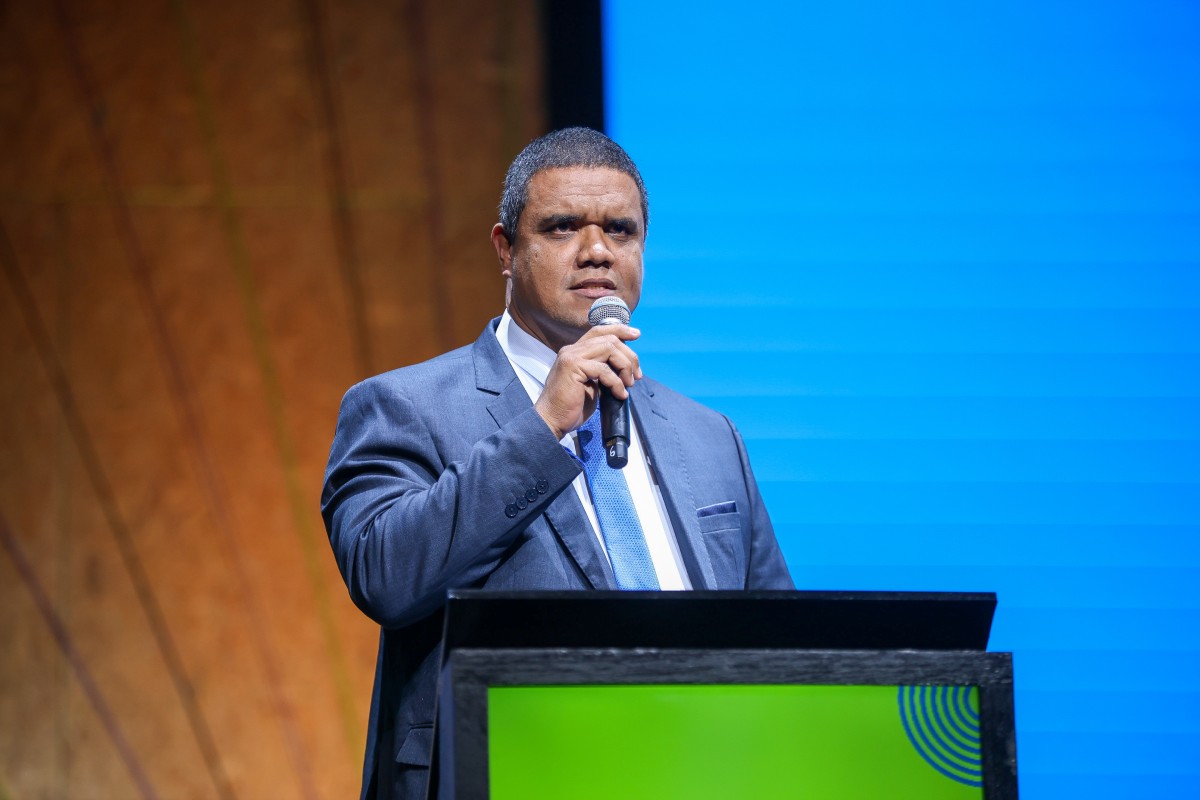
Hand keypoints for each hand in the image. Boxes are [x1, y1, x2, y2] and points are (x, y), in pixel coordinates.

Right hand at [535, 324, 642, 439]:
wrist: (552, 420)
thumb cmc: (571, 407)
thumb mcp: (591, 383)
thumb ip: (602, 370)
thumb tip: (624, 367)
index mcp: (575, 351)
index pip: (600, 331)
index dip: (620, 330)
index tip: (636, 334)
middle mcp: (572, 350)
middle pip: (609, 339)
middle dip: (629, 356)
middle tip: (637, 375)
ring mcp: (571, 356)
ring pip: (609, 349)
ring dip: (625, 367)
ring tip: (629, 384)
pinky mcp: (573, 367)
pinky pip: (604, 369)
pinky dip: (616, 383)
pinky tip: (619, 394)